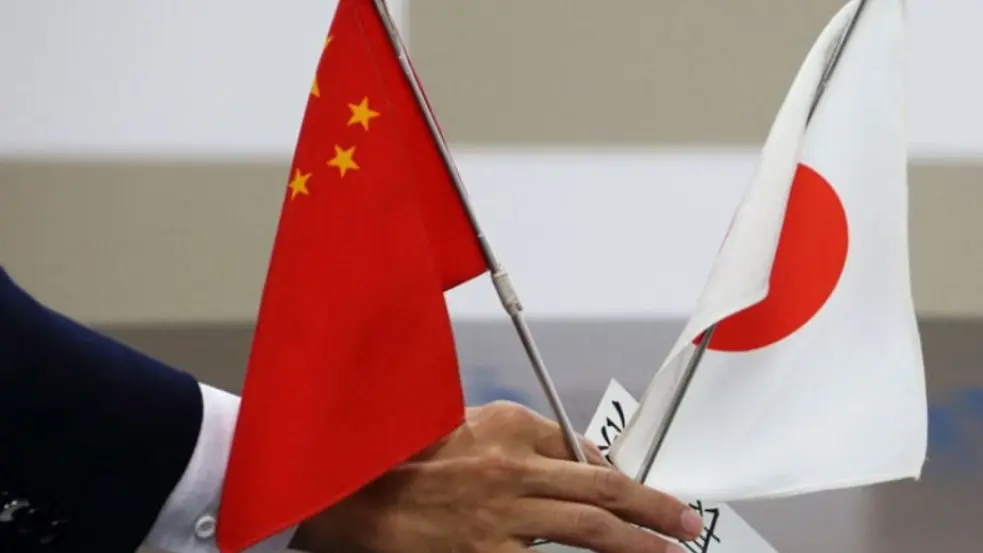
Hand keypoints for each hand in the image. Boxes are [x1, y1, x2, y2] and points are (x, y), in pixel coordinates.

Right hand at [290, 401, 702, 552]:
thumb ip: (522, 436)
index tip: (642, 496)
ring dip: (634, 543)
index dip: (618, 474)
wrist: (351, 498)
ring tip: (667, 551)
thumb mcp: (466, 428)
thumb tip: (578, 455)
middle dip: (650, 506)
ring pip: (585, 528)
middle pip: (598, 487)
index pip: (579, 450)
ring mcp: (500, 517)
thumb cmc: (405, 460)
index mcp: (505, 431)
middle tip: (685, 522)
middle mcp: (510, 470)